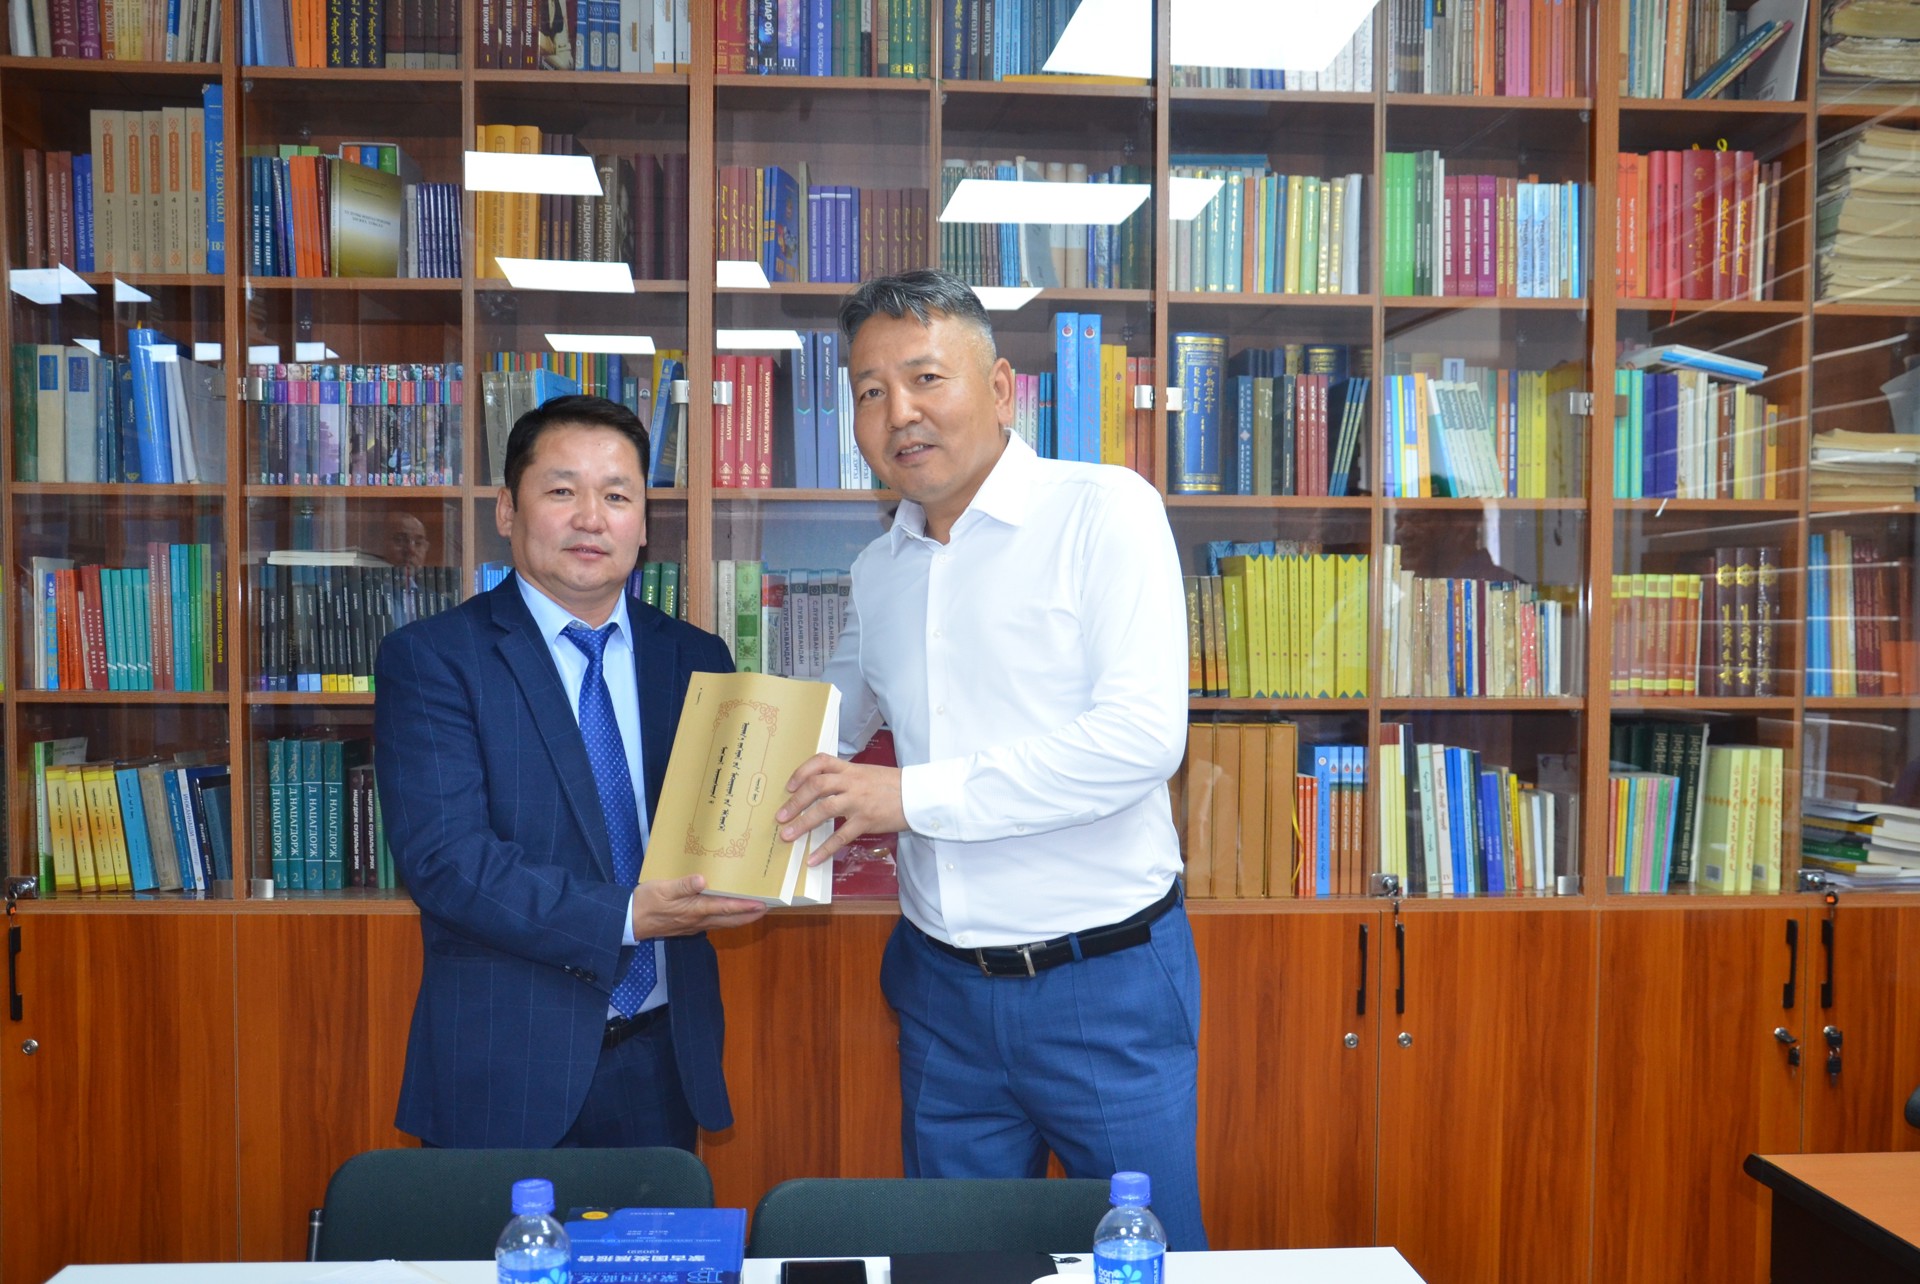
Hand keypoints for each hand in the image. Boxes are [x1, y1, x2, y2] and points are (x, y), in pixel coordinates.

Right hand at [631, 876, 767, 936]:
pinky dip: (728, 918)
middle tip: (769, 907)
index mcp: (695, 909)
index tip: (763, 904)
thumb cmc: (646, 902)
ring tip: (756, 910)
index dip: (746, 907)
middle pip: (731, 919)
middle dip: (751, 915)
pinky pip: (716, 923)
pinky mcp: (690, 926)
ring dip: (741, 918)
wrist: (631, 921)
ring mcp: (695, 925)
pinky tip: (730, 911)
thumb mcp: (662, 888)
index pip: (726, 908)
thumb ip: (683, 885)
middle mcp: (699, 920)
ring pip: (725, 923)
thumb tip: (702, 880)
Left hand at [778, 754, 906, 866]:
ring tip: (787, 835)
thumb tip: (823, 790)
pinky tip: (813, 859)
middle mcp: (852, 782)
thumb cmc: (894, 785)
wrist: (920, 795)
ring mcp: (859, 802)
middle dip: (795, 802)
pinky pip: (841, 836)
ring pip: (824, 809)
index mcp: (851, 769)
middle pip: (816, 786)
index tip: (790, 785)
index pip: (821, 761)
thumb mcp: (868, 774)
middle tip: (780, 816)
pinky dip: (825, 849)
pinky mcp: (867, 821)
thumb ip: (847, 779)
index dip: (802, 772)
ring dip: (802, 823)